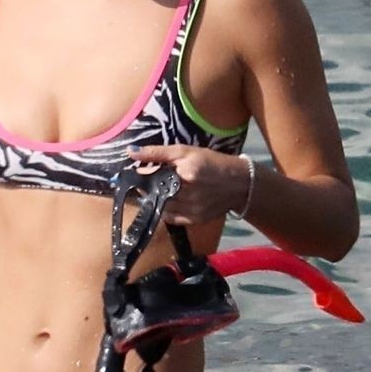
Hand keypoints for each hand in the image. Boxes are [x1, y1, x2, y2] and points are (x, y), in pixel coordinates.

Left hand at [131, 145, 250, 225]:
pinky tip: (169, 201)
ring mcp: (191, 210)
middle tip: (148, 182)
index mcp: (186, 173)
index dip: (142, 175)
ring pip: (161, 207)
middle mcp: (188, 193)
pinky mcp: (194, 220)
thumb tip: (130, 151)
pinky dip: (165, 210)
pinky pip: (171, 218)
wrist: (240, 183)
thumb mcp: (186, 151)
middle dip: (148, 188)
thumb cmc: (212, 162)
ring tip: (160, 190)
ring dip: (155, 200)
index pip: (152, 177)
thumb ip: (157, 152)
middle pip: (155, 193)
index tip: (138, 173)